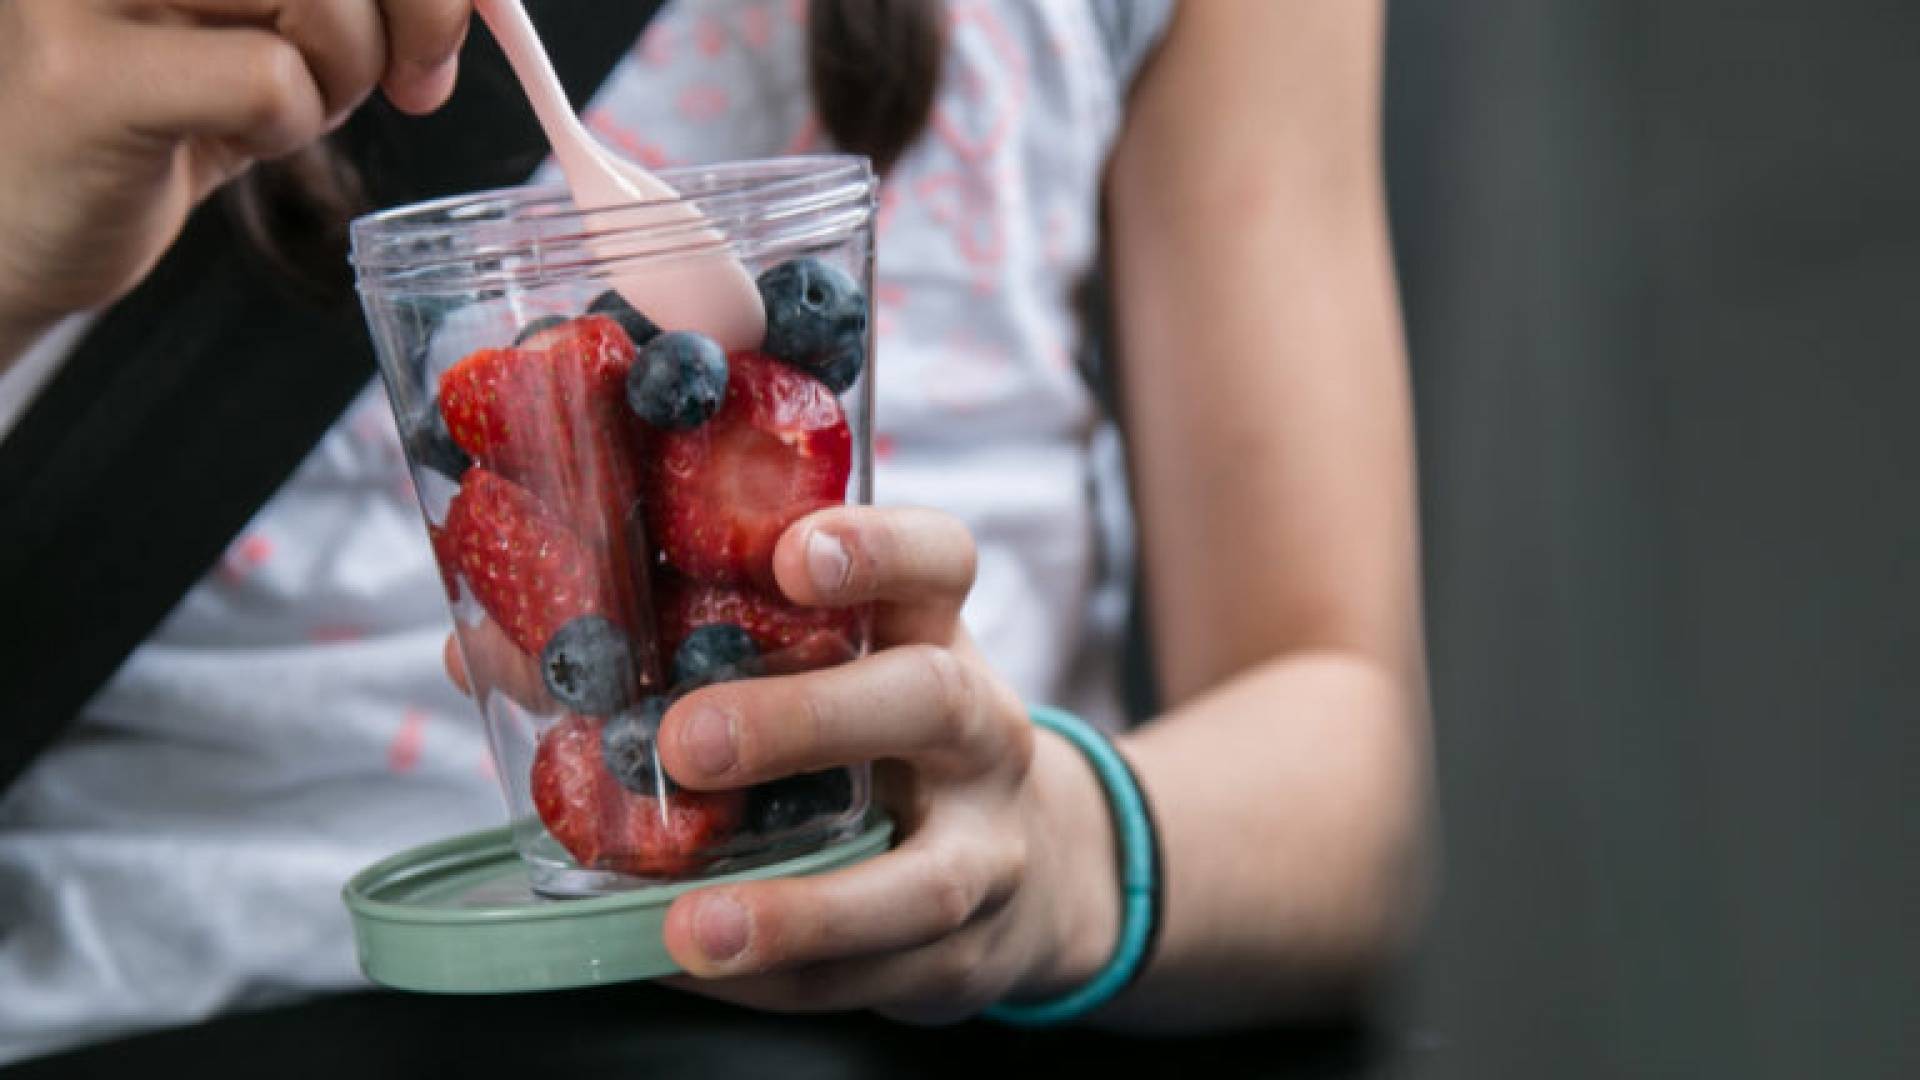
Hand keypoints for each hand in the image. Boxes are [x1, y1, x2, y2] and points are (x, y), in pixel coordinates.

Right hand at [0, 0, 469, 340]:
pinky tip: (235, 135)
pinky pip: (271, 81)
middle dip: (418, 11)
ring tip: (293, 99)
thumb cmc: (177, 106)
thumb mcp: (294, 19)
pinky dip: (291, 124)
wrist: (35, 215)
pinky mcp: (85, 73)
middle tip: (411, 77)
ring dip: (346, 69)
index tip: (467, 8)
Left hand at [651, 506, 1124, 1023]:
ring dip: (804, 909)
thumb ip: (702, 647)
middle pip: (931, 699)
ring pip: (924, 879)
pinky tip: (692, 968)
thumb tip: (497, 648)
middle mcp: (979, 728)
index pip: (939, 560)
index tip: (792, 556)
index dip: (878, 548)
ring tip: (693, 925)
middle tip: (688, 742)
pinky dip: (781, 980)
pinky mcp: (968, 951)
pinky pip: (877, 975)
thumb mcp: (837, 667)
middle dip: (810, 719)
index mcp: (934, 633)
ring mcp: (989, 844)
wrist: (1036, 862)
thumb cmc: (885, 738)